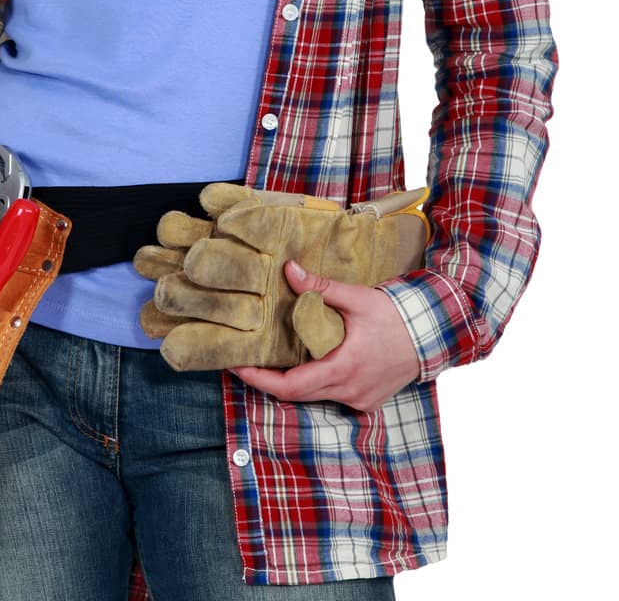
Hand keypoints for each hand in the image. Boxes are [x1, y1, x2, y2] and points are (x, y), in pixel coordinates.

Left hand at [230, 260, 421, 411]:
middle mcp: (349, 391)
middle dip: (268, 380)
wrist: (433, 334)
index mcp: (344, 368)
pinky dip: (317, 382)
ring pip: (315, 396)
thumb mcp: (356, 298)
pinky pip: (333, 396)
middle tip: (244, 361)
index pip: (290, 386)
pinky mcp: (367, 401)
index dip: (259, 379)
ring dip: (293, 381)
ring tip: (270, 359)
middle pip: (298, 395)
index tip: (237, 367)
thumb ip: (320, 288)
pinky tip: (308, 362)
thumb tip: (288, 269)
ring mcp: (359, 400)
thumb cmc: (396, 316)